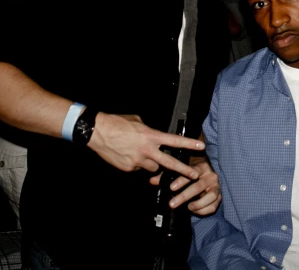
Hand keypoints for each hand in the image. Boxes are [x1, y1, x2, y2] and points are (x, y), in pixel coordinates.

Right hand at [87, 113, 204, 180]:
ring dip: (152, 163)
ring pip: (152, 167)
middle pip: (169, 163)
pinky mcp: (128, 168)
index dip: (188, 144)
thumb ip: (150, 131)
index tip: (201, 147)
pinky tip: (128, 155)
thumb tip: (154, 137)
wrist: (98, 132)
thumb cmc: (118, 123)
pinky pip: (137, 169)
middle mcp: (146, 150)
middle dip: (184, 170)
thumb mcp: (138, 122)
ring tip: (141, 153)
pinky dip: (136, 164)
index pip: (174, 141)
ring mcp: (137, 161)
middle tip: (194, 175)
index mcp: (150, 136)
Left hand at [150, 156, 220, 214]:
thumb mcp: (181, 171)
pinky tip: (194, 211)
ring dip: (198, 204)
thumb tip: (152, 181)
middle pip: (198, 186)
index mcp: (201, 167)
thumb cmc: (192, 172)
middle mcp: (211, 176)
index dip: (181, 180)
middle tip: (172, 204)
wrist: (208, 174)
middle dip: (184, 196)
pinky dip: (204, 210)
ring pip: (211, 196)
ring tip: (188, 207)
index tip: (171, 188)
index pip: (192, 172)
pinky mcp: (219, 196)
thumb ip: (166, 175)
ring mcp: (216, 186)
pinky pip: (214, 205)